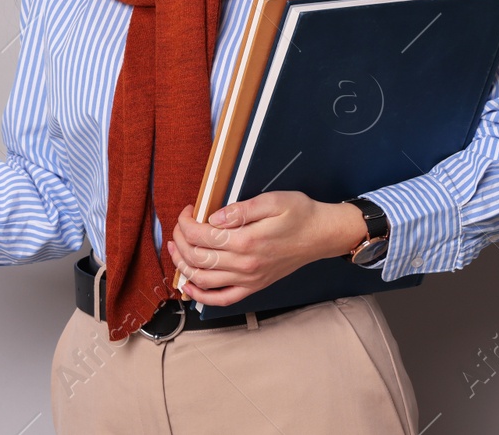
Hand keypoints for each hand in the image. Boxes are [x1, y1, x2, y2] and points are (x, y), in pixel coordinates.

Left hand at [167, 193, 368, 306]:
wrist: (322, 235)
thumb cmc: (300, 214)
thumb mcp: (273, 200)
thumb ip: (241, 209)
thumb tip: (214, 217)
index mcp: (247, 241)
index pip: (202, 235)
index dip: (186, 222)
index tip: (187, 211)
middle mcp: (245, 265)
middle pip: (197, 258)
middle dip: (180, 240)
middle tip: (180, 226)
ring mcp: (248, 279)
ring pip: (203, 280)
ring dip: (183, 265)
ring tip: (176, 249)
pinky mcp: (253, 286)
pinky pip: (222, 299)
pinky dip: (201, 295)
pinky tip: (189, 285)